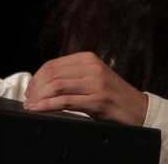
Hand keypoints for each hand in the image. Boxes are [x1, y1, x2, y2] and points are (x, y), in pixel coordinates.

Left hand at [23, 52, 148, 125]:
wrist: (138, 109)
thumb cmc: (114, 95)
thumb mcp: (93, 77)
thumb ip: (73, 76)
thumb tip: (43, 82)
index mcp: (88, 58)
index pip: (53, 64)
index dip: (36, 77)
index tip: (30, 89)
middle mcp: (91, 67)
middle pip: (52, 74)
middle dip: (35, 88)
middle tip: (28, 99)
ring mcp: (95, 83)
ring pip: (57, 86)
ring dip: (39, 97)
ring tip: (31, 105)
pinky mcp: (97, 100)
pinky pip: (66, 101)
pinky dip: (48, 105)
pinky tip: (39, 109)